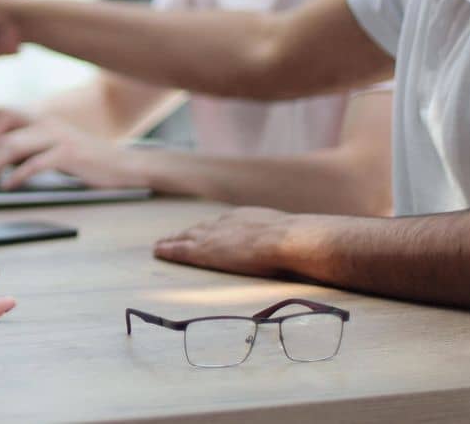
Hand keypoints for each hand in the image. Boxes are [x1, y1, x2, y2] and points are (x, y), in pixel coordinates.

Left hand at [0, 114, 146, 191]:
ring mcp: (53, 133)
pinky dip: (17, 176)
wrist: (117, 163)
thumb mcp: (33, 145)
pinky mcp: (69, 152)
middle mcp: (35, 117)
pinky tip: (8, 187)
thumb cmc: (68, 157)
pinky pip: (37, 162)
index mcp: (22, 114)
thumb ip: (6, 146)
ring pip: (10, 142)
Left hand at [153, 207, 294, 277]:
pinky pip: (179, 250)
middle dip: (187, 233)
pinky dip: (168, 250)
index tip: (204, 231)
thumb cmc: (300, 242)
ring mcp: (213, 236)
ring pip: (185, 237)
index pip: (224, 224)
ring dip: (173, 240)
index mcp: (248, 218)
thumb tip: (311, 245)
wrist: (289, 240)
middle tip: (173, 236)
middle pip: (201, 228)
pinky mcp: (203, 251)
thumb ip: (292, 239)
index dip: (212, 229)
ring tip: (161, 245)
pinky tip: (158, 251)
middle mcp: (225, 223)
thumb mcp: (295, 235)